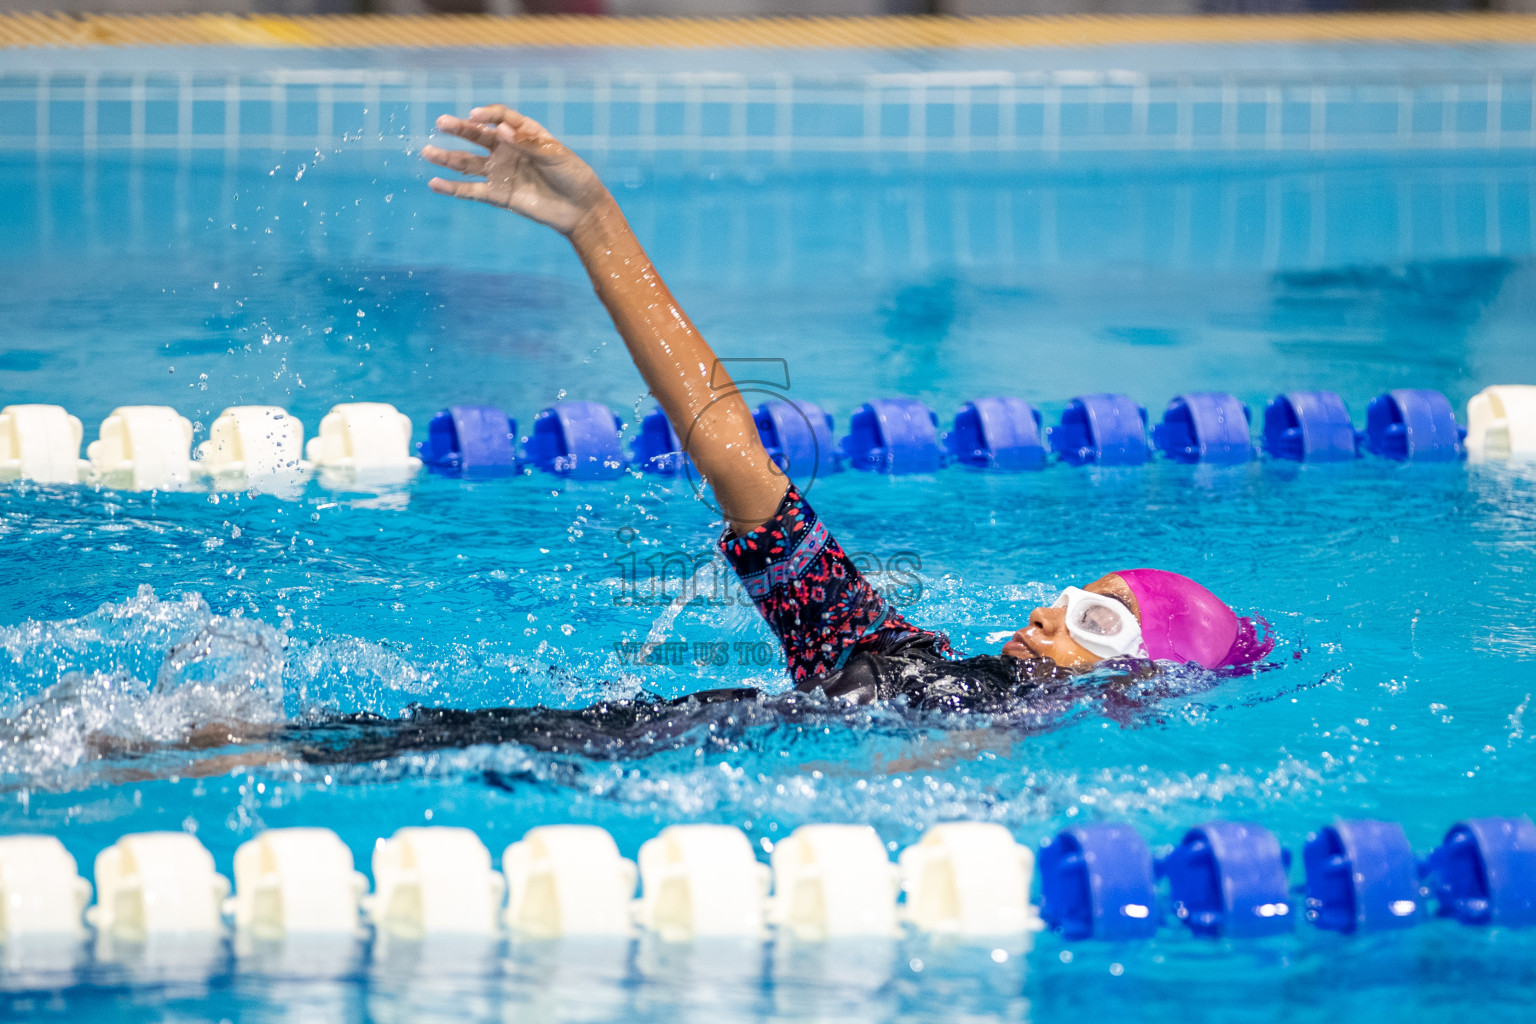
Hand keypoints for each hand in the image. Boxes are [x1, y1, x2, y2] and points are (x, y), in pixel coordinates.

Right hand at [422, 105, 610, 235]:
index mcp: (523, 133)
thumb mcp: (555, 155)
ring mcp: (501, 172)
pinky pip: (472, 191)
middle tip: (441, 123)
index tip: (476, 116)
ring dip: (447, 158)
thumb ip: (528, 143)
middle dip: (459, 129)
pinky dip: (453, 188)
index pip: (500, 117)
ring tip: (426, 152)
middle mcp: (507, 150)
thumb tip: (500, 131)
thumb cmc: (573, 175)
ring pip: (468, 163)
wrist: (580, 208)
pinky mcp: (499, 195)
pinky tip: (435, 183)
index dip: (488, 114)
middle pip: (478, 136)